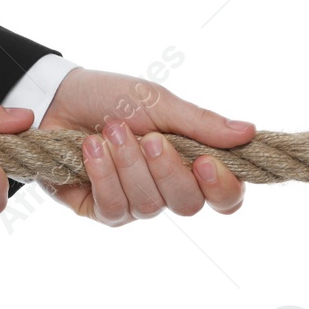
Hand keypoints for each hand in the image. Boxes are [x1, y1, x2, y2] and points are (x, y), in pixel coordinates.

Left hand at [38, 68, 253, 224]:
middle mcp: (167, 190)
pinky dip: (104, 175)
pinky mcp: (101, 210)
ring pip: (149, 204)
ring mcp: (134, 203)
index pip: (226, 197)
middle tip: (149, 138)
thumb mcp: (159, 102)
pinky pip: (113, 208)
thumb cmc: (114, 98)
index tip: (206, 162)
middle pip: (188, 204)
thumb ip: (201, 123)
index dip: (222, 188)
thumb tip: (249, 132)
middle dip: (167, 170)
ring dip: (129, 164)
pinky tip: (91, 148)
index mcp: (192, 164)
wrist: (58, 98)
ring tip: (111, 130)